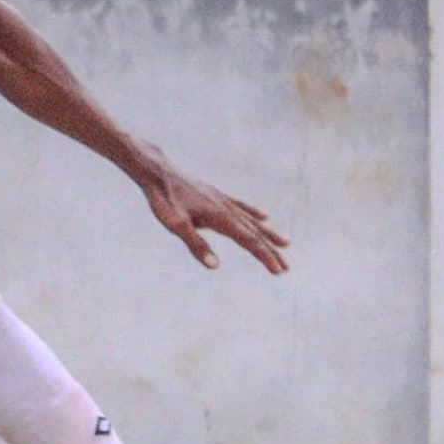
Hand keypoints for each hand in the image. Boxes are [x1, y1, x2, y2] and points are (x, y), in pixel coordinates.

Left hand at [142, 163, 289, 272]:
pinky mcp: (216, 195)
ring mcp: (223, 200)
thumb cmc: (163, 199)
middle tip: (286, 268)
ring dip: (268, 234)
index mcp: (221, 217)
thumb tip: (215, 266)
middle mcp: (227, 208)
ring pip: (252, 220)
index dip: (264, 256)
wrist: (157, 171)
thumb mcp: (176, 225)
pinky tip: (264, 216)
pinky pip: (242, 207)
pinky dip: (255, 213)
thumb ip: (196, 245)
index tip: (279, 271)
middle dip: (270, 251)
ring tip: (286, 244)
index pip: (249, 241)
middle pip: (254, 233)